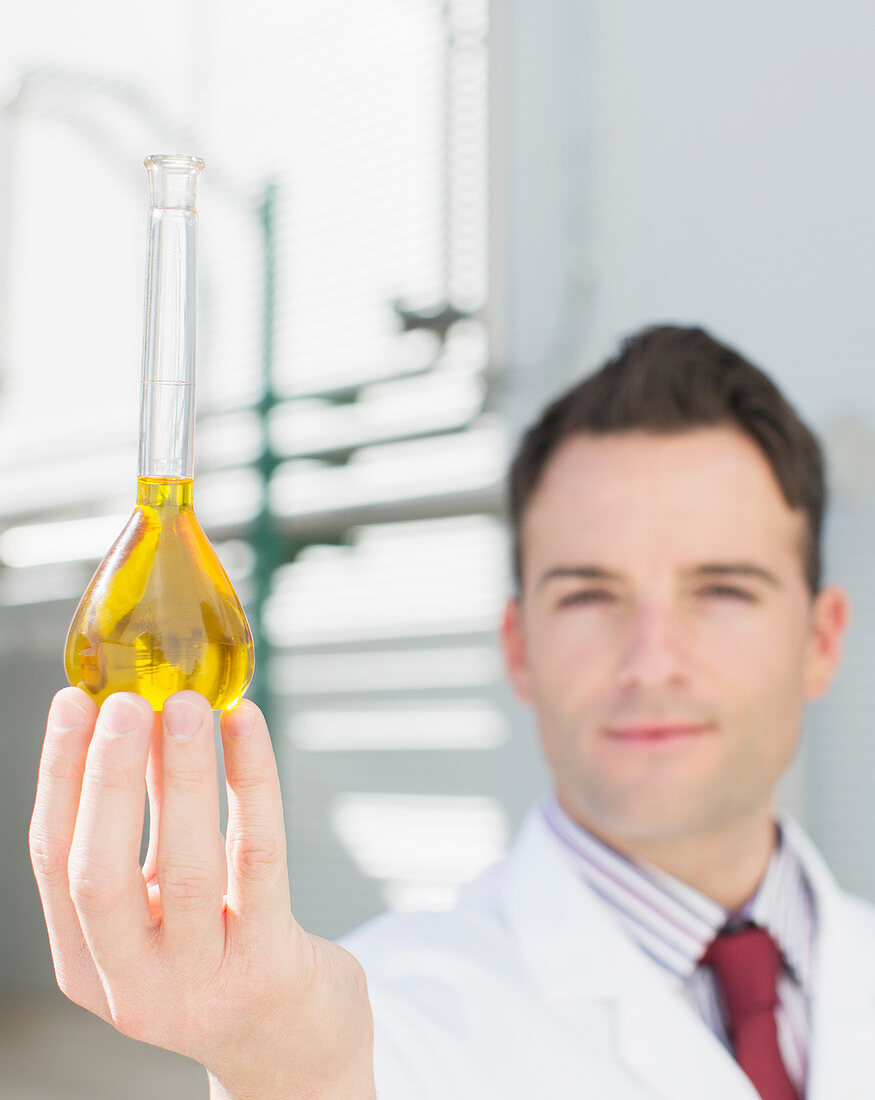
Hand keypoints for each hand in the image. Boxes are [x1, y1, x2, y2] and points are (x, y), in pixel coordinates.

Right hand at [29, 687, 375, 1099]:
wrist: (292, 1044)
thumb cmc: (222, 954)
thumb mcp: (164, 904)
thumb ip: (147, 826)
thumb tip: (141, 716)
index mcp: (89, 965)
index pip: (54, 863)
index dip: (58, 778)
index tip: (71, 704)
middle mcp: (133, 987)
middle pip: (102, 875)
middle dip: (109, 779)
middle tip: (125, 701)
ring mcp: (202, 986)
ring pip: (186, 867)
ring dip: (182, 775)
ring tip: (186, 704)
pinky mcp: (268, 967)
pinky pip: (258, 859)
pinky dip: (252, 783)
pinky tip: (248, 726)